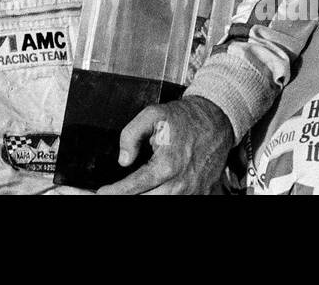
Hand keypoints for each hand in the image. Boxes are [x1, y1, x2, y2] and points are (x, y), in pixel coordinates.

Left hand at [96, 96, 234, 194]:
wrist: (217, 121)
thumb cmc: (186, 118)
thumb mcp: (153, 114)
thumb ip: (131, 134)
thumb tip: (123, 159)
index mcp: (168, 164)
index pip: (134, 187)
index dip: (115, 192)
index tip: (102, 192)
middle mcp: (180, 183)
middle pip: (146, 200)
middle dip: (125, 196)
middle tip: (111, 192)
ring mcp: (192, 192)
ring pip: (160, 203)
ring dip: (143, 197)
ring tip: (128, 190)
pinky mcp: (200, 194)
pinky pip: (176, 201)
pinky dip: (160, 196)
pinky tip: (150, 190)